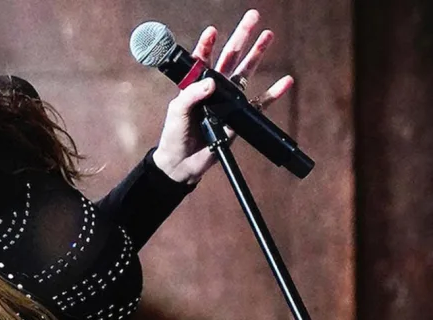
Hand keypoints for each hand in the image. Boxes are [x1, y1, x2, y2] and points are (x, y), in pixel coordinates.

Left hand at [152, 9, 294, 184]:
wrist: (182, 162)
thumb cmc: (174, 135)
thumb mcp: (177, 112)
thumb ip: (191, 95)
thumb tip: (211, 81)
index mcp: (194, 84)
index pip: (202, 58)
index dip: (207, 44)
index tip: (212, 31)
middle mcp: (213, 88)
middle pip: (230, 57)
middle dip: (241, 36)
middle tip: (253, 16)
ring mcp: (227, 101)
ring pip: (246, 72)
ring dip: (257, 54)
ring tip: (268, 34)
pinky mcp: (239, 118)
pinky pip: (260, 103)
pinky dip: (274, 93)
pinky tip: (286, 81)